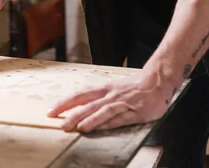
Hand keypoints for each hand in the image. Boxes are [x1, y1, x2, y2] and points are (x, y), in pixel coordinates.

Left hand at [47, 72, 173, 132]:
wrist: (157, 81)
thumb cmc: (135, 87)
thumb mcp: (115, 91)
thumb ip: (101, 101)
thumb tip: (84, 111)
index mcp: (104, 88)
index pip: (80, 95)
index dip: (65, 102)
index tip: (51, 110)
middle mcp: (110, 94)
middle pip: (87, 102)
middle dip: (71, 112)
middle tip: (56, 120)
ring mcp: (121, 103)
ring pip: (100, 110)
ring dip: (86, 118)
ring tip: (73, 126)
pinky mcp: (133, 112)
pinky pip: (116, 118)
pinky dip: (104, 123)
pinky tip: (94, 128)